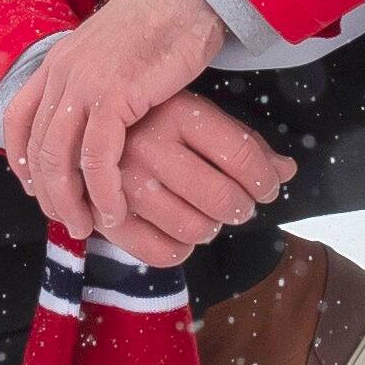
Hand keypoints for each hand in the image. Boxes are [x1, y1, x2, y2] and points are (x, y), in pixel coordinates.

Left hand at [0, 0, 231, 253]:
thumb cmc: (163, 23)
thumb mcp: (113, 52)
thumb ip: (95, 79)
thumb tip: (95, 113)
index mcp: (58, 61)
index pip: (18, 119)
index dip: (21, 162)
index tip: (38, 191)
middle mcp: (62, 72)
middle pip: (38, 148)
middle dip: (49, 194)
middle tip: (69, 223)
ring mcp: (85, 83)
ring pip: (60, 157)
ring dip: (71, 200)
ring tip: (89, 226)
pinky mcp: (115, 94)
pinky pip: (98, 157)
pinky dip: (103, 190)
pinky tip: (116, 209)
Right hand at [95, 94, 298, 268]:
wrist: (77, 124)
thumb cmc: (150, 120)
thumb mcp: (195, 115)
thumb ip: (243, 142)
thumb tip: (287, 170)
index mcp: (177, 112)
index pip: (242, 154)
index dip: (266, 180)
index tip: (268, 188)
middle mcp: (149, 144)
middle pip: (223, 197)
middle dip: (242, 208)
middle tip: (240, 206)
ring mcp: (125, 183)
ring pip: (195, 228)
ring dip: (212, 228)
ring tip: (209, 217)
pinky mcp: (107, 216)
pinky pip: (162, 253)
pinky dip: (181, 250)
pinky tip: (181, 233)